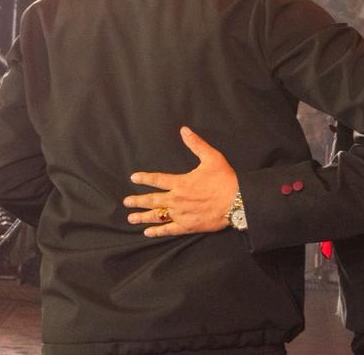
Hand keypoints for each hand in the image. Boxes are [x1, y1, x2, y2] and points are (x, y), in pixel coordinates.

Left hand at [123, 127, 238, 236]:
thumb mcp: (212, 157)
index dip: (145, 178)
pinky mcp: (188, 226)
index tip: (134, 178)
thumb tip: (184, 130)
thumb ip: (196, 144)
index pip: (157, 180)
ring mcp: (181, 214)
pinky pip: (169, 230)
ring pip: (157, 216)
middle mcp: (177, 199)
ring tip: (131, 218)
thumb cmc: (224, 179)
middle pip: (152, 200)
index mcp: (181, 183)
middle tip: (126, 202)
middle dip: (138, 201)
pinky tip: (148, 232)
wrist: (236, 201)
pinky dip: (158, 231)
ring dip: (143, 217)